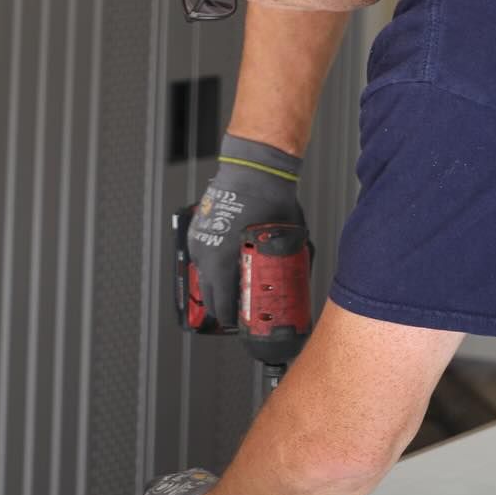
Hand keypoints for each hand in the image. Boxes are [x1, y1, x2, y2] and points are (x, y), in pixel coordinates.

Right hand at [186, 133, 305, 328]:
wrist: (254, 169)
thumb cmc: (269, 201)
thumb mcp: (286, 240)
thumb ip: (286, 265)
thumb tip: (297, 283)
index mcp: (222, 263)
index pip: (222, 305)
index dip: (232, 320)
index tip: (242, 325)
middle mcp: (205, 254)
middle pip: (208, 296)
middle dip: (223, 307)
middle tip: (240, 312)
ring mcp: (199, 241)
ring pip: (203, 276)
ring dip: (217, 286)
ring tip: (235, 289)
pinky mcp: (198, 230)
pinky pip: (202, 256)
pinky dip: (213, 265)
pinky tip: (228, 264)